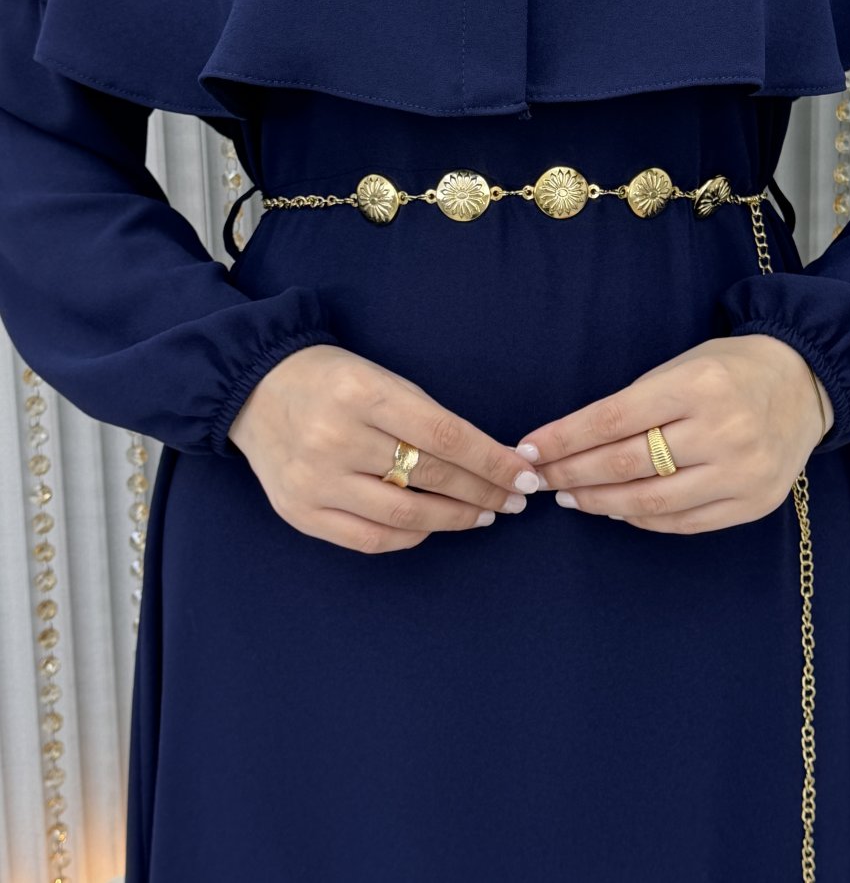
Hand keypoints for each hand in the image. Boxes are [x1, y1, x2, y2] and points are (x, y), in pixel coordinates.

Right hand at [229, 343, 539, 552]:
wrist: (254, 389)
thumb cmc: (332, 380)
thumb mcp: (381, 379)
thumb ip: (429, 418)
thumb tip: (491, 460)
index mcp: (363, 395)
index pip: (445, 436)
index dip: (492, 461)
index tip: (525, 476)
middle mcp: (336, 439)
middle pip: (429, 477)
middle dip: (483, 491)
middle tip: (514, 500)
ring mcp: (316, 481)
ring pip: (405, 517)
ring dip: (454, 519)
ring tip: (483, 515)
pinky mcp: (300, 513)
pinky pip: (370, 540)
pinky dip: (411, 537)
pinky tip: (433, 527)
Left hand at [514, 335, 833, 534]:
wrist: (807, 384)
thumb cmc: (731, 369)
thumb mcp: (682, 366)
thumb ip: (636, 403)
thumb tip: (572, 444)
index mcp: (699, 385)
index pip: (613, 418)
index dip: (564, 438)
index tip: (529, 448)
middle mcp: (723, 430)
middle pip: (627, 463)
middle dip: (572, 473)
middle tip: (539, 478)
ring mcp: (742, 472)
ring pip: (651, 502)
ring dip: (599, 503)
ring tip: (570, 497)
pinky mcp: (754, 504)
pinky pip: (683, 522)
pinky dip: (641, 519)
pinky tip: (615, 509)